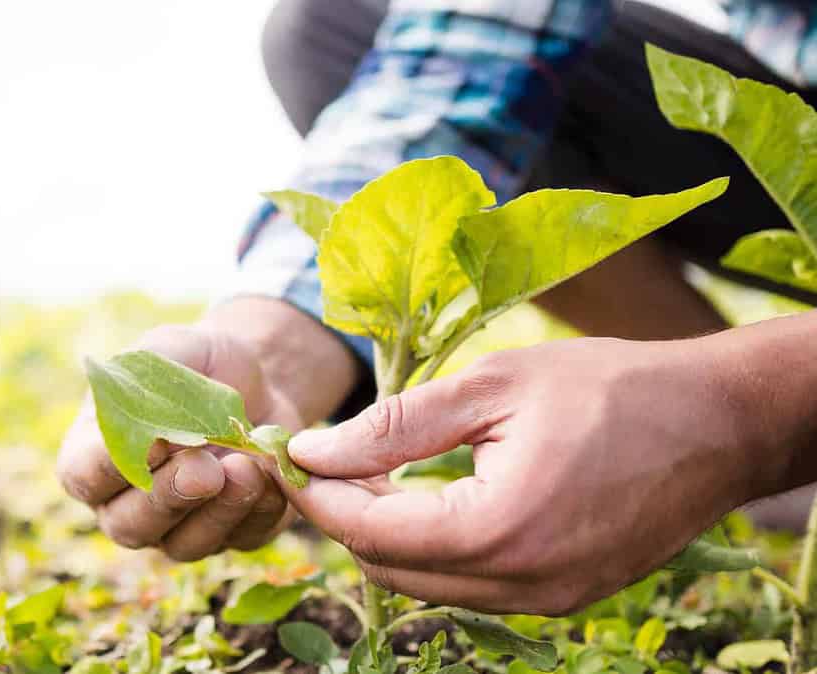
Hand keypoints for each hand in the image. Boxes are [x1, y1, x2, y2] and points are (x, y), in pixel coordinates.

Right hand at [57, 322, 302, 560]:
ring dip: (217, 512)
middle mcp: (129, 502)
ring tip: (245, 468)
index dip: (110, 467)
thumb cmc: (197, 362)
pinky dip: (260, 510)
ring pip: (185, 545)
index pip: (84, 476)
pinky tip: (271, 474)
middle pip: (130, 525)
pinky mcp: (234, 533)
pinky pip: (242, 538)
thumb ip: (149, 384)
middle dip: (169, 497)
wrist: (258, 378)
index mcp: (97, 454)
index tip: (151, 442)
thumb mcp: (170, 350)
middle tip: (205, 468)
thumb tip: (152, 435)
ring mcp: (179, 526)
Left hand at [281, 336, 777, 614]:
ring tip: (372, 472)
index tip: (288, 457)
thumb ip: (394, 426)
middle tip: (324, 461)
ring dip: (388, 536)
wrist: (718, 422)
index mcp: (498, 529)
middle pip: (390, 569)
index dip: (319, 495)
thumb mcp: (491, 387)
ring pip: (427, 585)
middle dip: (345, 517)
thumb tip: (312, 451)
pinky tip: (429, 498)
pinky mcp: (564, 598)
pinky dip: (435, 548)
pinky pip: (471, 586)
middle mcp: (521, 584)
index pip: (370, 531)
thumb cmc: (609, 388)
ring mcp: (546, 601)